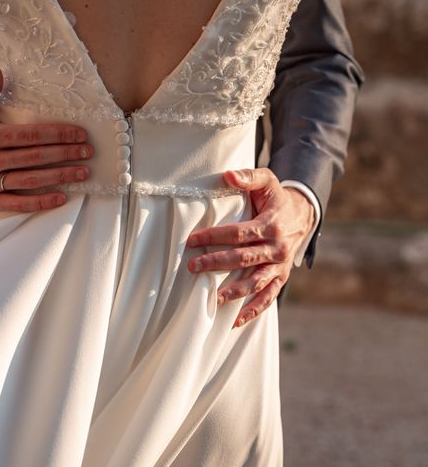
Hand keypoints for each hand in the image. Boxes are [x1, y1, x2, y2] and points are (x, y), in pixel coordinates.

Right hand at [0, 66, 92, 210]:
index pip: (30, 135)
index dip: (57, 134)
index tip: (79, 134)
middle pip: (35, 158)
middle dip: (65, 154)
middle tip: (88, 152)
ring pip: (31, 180)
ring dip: (60, 176)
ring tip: (82, 171)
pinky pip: (18, 203)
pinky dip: (40, 202)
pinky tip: (61, 197)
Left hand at [186, 168, 314, 327]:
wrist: (303, 214)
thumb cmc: (276, 197)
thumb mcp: (267, 180)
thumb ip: (248, 177)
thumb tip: (226, 176)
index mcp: (271, 225)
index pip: (238, 233)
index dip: (214, 237)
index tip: (192, 241)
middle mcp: (277, 248)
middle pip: (243, 259)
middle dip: (216, 264)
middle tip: (193, 268)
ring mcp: (280, 266)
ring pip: (255, 283)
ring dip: (233, 292)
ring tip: (211, 299)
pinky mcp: (281, 277)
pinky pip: (268, 298)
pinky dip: (253, 310)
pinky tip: (234, 321)